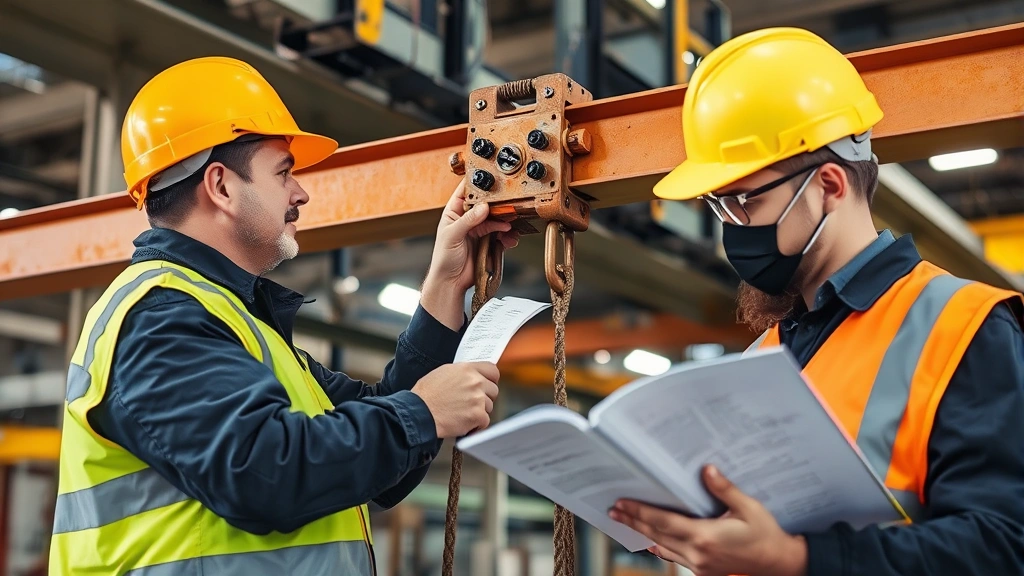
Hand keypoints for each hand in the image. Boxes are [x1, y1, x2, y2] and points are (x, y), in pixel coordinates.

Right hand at [411, 362, 499, 437]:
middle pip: (493, 390)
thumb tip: (472, 376)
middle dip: (485, 397)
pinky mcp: (477, 415)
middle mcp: (475, 382)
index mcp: (467, 369)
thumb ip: (462, 373)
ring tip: (462, 413)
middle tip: (471, 403)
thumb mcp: (443, 373)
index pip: (492, 370)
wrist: (419, 413)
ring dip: (479, 411)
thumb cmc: (426, 395)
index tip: (487, 384)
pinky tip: (464, 423)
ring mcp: (478, 399)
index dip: (490, 379)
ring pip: (489, 406)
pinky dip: (476, 425)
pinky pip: (485, 421)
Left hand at [420, 179, 519, 329]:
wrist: (451, 282)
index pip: (466, 193)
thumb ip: (468, 220)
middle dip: (497, 204)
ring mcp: (479, 231)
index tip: (489, 180)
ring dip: (505, 221)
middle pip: (485, 205)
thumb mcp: (452, 235)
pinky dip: (508, 236)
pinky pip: (501, 235)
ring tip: (510, 225)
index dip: (476, 185)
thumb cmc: (443, 259)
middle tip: (507, 204)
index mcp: (454, 213)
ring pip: (496, 219)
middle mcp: (467, 219)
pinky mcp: (488, 242)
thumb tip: (483, 206)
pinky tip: (510, 238)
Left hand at [609, 465, 807, 575]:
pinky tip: (649, 540)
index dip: (640, 512)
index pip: (664, 522)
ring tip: (624, 522)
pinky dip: (659, 547)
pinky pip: (674, 557)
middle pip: (656, 535)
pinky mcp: (703, 570)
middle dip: (633, 522)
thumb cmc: (765, 534)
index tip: (622, 504)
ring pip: (662, 548)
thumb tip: (707, 470)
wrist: (778, 563)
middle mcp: (698, 553)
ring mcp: (699, 564)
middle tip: (613, 511)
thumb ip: (724, 489)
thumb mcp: (748, 507)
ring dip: (641, 534)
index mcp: (706, 536)